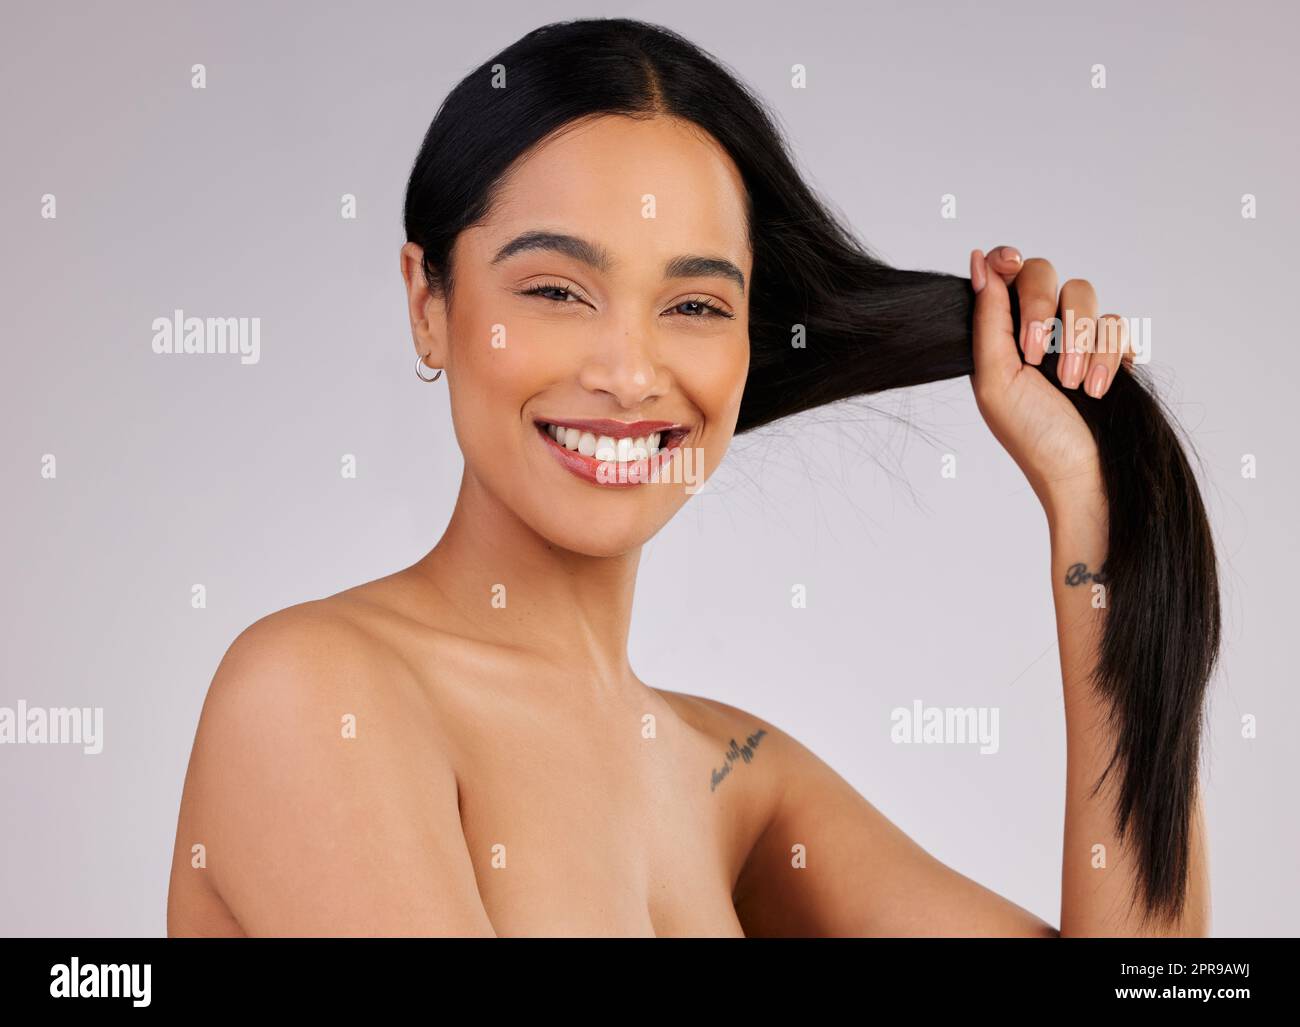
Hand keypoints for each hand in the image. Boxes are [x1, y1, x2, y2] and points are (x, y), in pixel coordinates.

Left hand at [968, 246, 1134, 518]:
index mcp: (1001, 334)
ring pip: (1085, 293)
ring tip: (1072, 385)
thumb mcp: (995, 378)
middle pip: (1046, 273)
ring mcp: (1078, 338)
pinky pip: (1117, 323)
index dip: (1007, 259)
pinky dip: (1108, 356)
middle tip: (1035, 355)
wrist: (1082, 474)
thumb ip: (987, 318)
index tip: (1009, 264)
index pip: (1005, 274)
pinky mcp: (1113, 351)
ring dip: (1078, 341)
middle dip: (1042, 308)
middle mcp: (1039, 329)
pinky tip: (1097, 390)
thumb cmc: (1032, 435)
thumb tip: (978, 261)